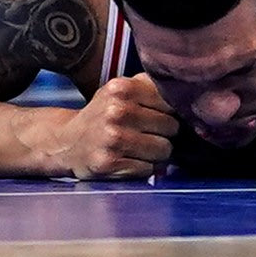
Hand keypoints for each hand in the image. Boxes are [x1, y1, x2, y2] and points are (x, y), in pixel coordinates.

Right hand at [64, 74, 178, 178]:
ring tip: (139, 149)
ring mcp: (113, 138)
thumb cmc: (103, 114)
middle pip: (172, 128)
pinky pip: (149, 169)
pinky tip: (128, 161)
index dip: (168, 113)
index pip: (171, 102)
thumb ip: (151, 87)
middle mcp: (117, 111)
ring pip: (164, 150)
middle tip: (146, 135)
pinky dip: (143, 168)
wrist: (66, 141)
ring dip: (156, 154)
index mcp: (122, 88)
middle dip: (164, 134)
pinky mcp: (109, 163)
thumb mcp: (120, 90)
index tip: (158, 117)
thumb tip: (190, 98)